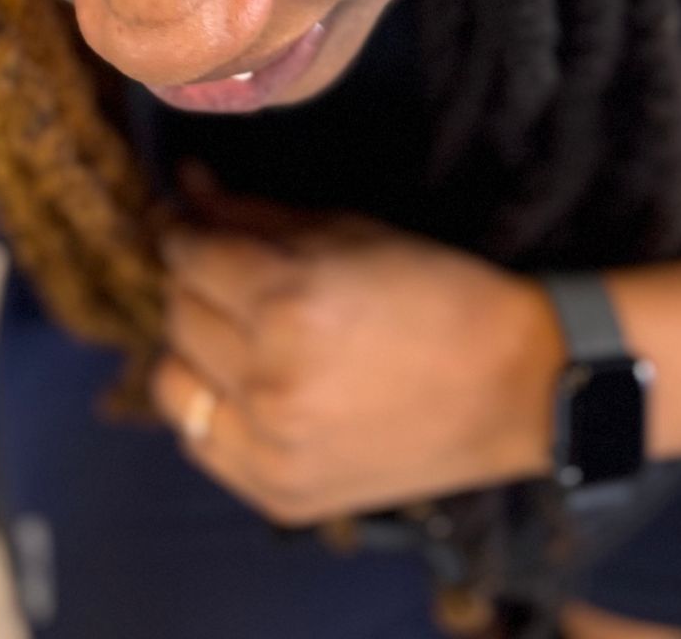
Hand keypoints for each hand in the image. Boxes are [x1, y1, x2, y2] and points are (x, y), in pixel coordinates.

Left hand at [150, 188, 564, 524]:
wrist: (507, 388)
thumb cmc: (432, 289)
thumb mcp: (346, 231)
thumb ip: (253, 213)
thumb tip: (184, 184)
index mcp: (288, 302)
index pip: (189, 257)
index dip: (183, 231)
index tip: (191, 223)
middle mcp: (268, 380)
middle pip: (177, 316)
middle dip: (190, 282)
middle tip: (218, 270)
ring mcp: (270, 449)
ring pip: (173, 385)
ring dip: (191, 347)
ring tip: (229, 332)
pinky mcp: (278, 496)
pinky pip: (200, 444)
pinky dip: (209, 408)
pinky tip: (243, 386)